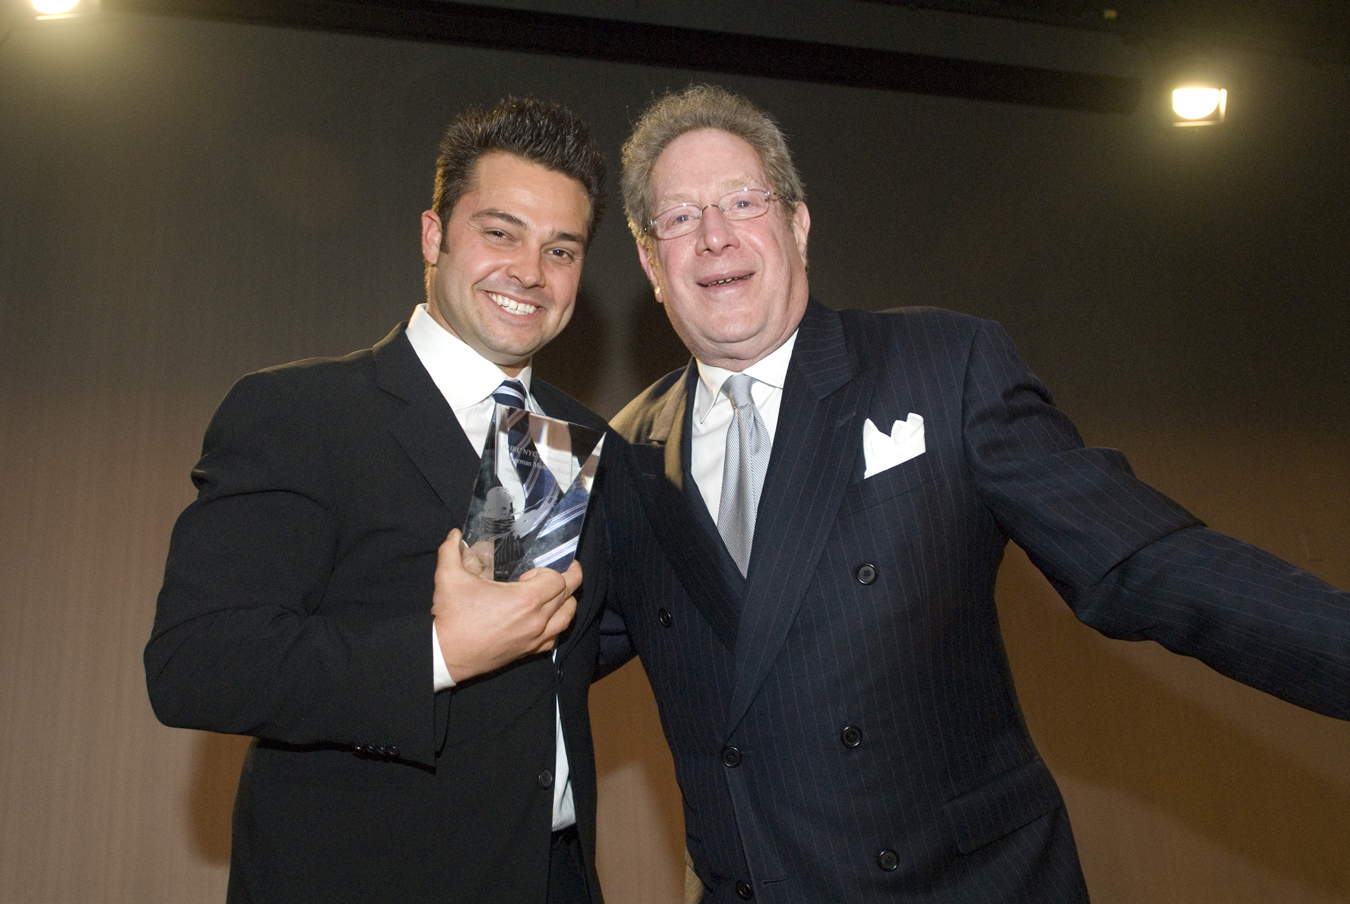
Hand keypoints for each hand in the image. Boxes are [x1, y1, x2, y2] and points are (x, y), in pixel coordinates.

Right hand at [432, 528, 580, 680]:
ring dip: (567, 603)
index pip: (558, 580)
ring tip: (558, 594)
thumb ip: (451, 550)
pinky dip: (557, 627)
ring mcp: (534, 638)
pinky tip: (547, 620)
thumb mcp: (448, 576)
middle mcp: (536, 620)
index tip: (531, 571)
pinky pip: (554, 639)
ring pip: (566, 618)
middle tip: (566, 570)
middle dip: (569, 579)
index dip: (549, 570)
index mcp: (525, 600)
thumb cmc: (451, 617)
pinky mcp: (527, 652)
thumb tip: (455, 534)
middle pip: (568, 596)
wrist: (444, 655)